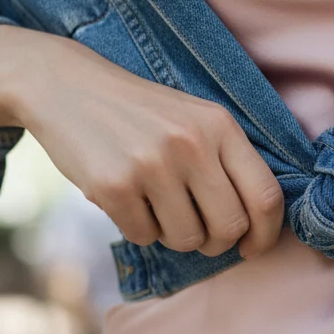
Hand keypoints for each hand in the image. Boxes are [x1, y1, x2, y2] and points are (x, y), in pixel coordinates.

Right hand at [9, 33, 284, 257]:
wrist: (67, 87)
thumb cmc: (141, 113)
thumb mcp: (195, 119)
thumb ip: (228, 161)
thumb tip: (257, 225)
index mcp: (220, 126)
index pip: (266, 196)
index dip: (265, 234)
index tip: (252, 247)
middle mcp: (191, 144)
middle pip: (229, 227)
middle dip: (216, 241)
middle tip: (199, 232)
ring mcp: (152, 165)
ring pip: (187, 239)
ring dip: (174, 235)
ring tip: (157, 206)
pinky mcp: (114, 186)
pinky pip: (144, 236)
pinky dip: (138, 227)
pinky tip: (127, 198)